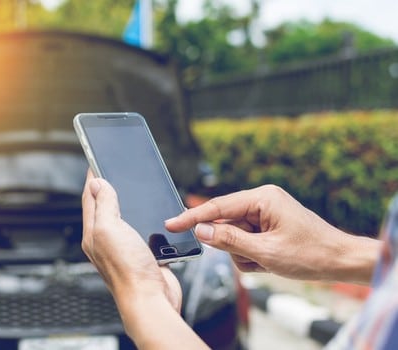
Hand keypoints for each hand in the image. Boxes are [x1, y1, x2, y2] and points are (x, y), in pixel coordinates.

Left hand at [81, 172, 181, 311]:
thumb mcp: (110, 229)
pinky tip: (148, 215)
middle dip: (107, 189)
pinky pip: (140, 231)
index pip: (90, 199)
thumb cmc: (128, 270)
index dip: (93, 178)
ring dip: (126, 203)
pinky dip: (142, 219)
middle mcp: (107, 241)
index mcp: (94, 234)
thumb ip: (104, 205)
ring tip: (127, 189)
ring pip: (124, 219)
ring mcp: (124, 248)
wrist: (151, 300)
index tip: (95, 161)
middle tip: (110, 171)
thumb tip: (97, 183)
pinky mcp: (142, 254)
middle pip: (105, 208)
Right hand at [166, 185, 379, 282]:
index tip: (171, 224)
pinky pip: (245, 240)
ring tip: (267, 261)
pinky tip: (269, 261)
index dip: (192, 218)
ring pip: (234, 236)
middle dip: (233, 246)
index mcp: (262, 198)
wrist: (340, 261)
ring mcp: (265, 213)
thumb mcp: (266, 252)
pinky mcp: (267, 225)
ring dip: (245, 254)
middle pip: (225, 224)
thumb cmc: (311, 253)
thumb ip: (229, 240)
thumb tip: (200, 231)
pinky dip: (251, 255)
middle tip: (253, 258)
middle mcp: (262, 201)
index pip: (217, 208)